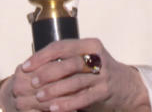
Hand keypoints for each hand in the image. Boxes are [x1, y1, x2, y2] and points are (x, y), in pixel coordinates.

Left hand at [11, 38, 150, 111]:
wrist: (126, 85)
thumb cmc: (97, 70)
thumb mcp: (84, 58)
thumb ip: (63, 58)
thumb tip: (31, 64)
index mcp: (90, 45)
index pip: (61, 46)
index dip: (41, 56)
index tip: (26, 66)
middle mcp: (98, 58)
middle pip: (68, 64)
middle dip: (47, 73)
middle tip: (32, 82)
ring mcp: (103, 75)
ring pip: (75, 82)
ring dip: (54, 90)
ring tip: (39, 97)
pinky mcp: (105, 92)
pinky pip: (83, 98)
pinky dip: (67, 104)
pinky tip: (53, 108)